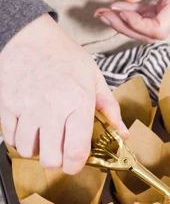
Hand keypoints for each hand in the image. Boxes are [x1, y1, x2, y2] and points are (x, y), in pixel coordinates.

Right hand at [0, 14, 128, 174]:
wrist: (30, 36)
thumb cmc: (66, 58)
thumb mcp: (95, 79)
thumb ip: (111, 110)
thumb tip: (123, 134)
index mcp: (78, 104)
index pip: (76, 151)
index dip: (76, 166)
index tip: (77, 164)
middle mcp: (52, 109)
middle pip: (51, 159)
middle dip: (58, 162)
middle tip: (61, 152)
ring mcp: (27, 108)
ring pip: (28, 151)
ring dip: (38, 151)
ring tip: (46, 138)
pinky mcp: (7, 105)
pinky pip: (10, 138)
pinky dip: (20, 140)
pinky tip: (31, 130)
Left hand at [94, 0, 169, 42]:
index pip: (158, 30)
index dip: (138, 26)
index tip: (120, 11)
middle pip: (150, 34)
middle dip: (125, 27)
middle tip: (103, 14)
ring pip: (146, 29)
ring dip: (124, 22)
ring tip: (104, 12)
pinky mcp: (166, 10)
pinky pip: (148, 18)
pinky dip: (131, 14)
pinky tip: (117, 8)